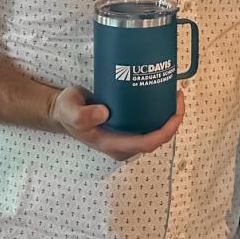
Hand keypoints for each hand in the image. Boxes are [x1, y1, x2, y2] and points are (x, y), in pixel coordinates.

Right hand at [49, 87, 184, 159]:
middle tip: (176, 94)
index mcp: (112, 144)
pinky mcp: (127, 128)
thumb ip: (82, 114)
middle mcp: (122, 145)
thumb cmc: (67, 110)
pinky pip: (149, 125)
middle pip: (157, 139)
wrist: (63, 110)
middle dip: (173, 120)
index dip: (166, 130)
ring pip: (155, 133)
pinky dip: (159, 114)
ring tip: (173, 94)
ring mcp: (125, 138)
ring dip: (168, 117)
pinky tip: (162, 97)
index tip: (176, 110)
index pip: (148, 143)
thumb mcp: (70, 109)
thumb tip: (105, 114)